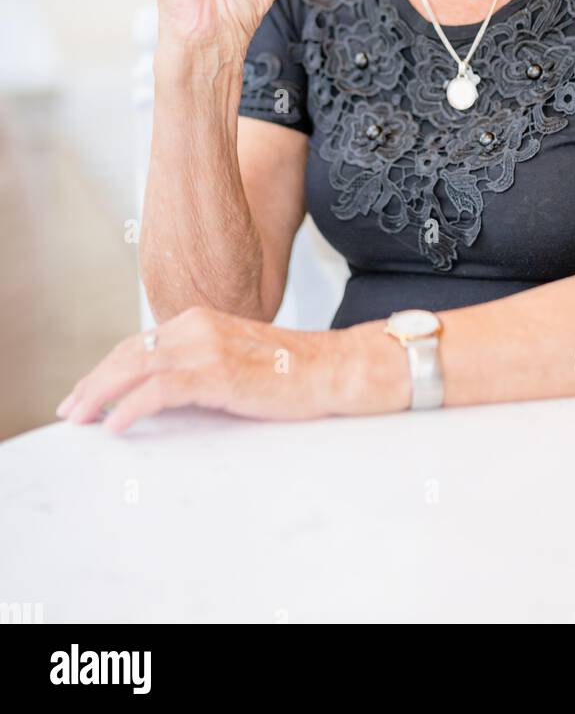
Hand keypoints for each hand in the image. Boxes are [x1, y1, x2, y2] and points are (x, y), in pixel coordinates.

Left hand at [54, 307, 356, 433]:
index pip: (139, 343)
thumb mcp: (235, 359)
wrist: (332, 368)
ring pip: (136, 366)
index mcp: (200, 320)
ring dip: (100, 394)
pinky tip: (115, 425)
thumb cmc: (290, 371)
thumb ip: (201, 364)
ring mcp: (207, 347)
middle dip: (94, 382)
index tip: (86, 394)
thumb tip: (165, 393)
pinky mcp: (218, 373)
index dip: (106, 369)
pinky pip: (160, 389)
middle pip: (129, 352)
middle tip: (71, 411)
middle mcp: (198, 326)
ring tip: (80, 418)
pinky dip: (131, 406)